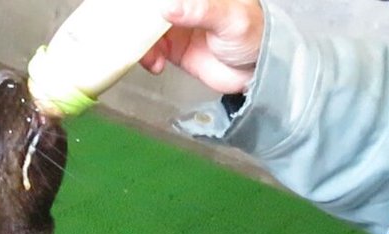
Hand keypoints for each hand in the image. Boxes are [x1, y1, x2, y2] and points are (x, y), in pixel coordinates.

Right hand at [139, 0, 264, 93]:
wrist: (257, 71)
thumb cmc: (253, 34)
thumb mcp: (230, 19)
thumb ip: (200, 10)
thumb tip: (167, 6)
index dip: (145, 3)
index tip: (131, 10)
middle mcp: (183, 4)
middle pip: (148, 9)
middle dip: (136, 20)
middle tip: (134, 34)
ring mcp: (175, 24)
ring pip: (144, 29)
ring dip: (141, 43)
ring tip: (151, 57)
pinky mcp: (171, 47)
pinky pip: (149, 49)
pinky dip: (147, 58)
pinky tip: (156, 65)